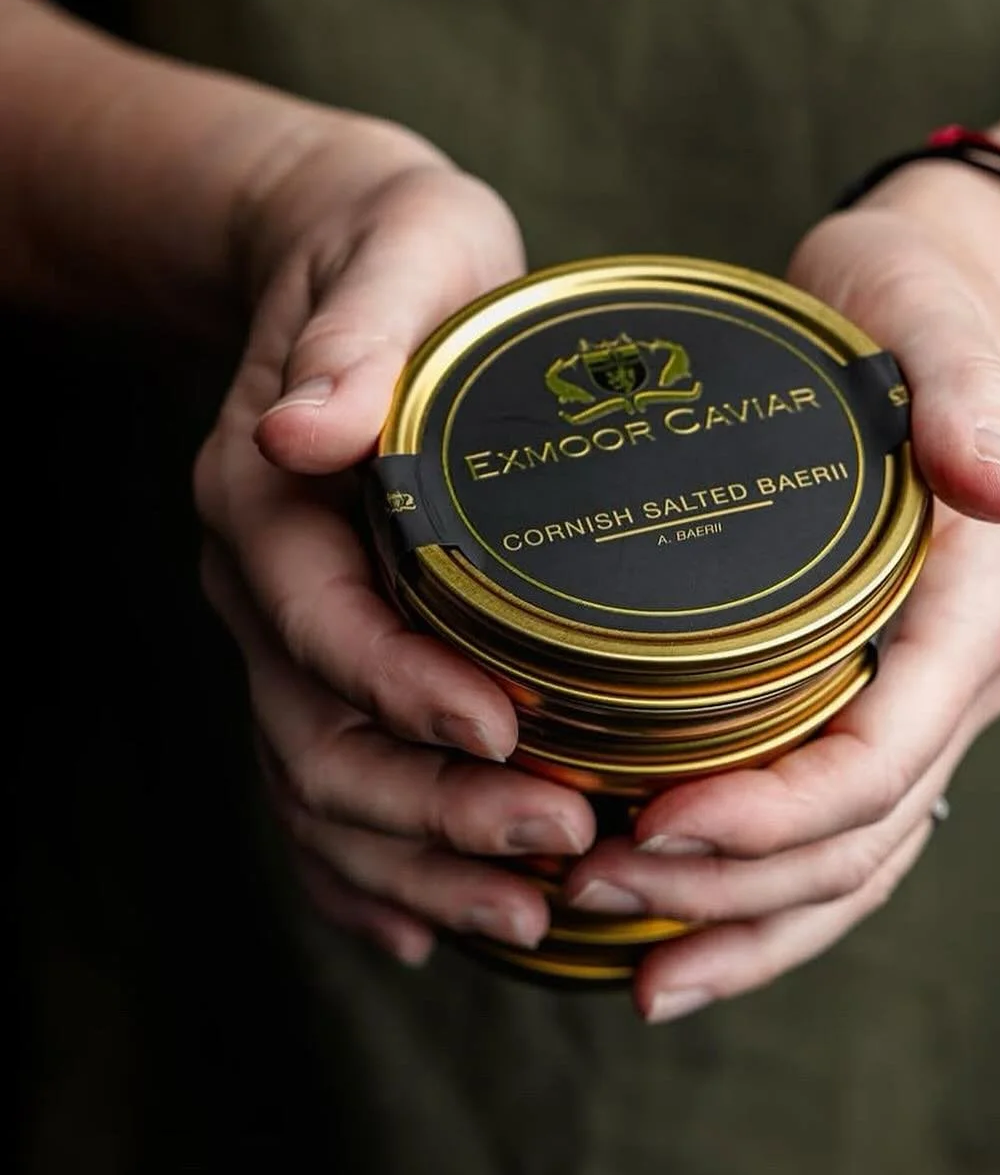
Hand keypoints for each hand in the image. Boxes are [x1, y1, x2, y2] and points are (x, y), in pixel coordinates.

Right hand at [194, 115, 595, 964]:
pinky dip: (367, 866)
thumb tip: (306, 419)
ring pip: (319, 783)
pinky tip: (437, 923)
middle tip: (563, 846)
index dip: (407, 690)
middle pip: (320, 735)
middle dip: (434, 811)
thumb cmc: (394, 251)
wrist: (343, 260)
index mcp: (266, 493)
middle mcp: (261, 580)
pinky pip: (322, 777)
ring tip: (531, 913)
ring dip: (417, 862)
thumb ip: (357, 334)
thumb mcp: (397, 254)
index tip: (510, 734)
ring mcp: (284, 626)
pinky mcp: (323, 648)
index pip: (325, 623)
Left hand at [560, 175, 999, 1019]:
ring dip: (747, 924)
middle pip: (860, 834)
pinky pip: (831, 827)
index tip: (652, 829)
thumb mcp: (933, 322)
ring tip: (634, 964)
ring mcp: (920, 696)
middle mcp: (958, 672)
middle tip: (591, 893)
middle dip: (735, 889)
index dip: (776, 814)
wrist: (907, 305)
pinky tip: (674, 921)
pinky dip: (761, 891)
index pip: (882, 752)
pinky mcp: (870, 696)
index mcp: (976, 605)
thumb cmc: (903, 310)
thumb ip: (970, 392)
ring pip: (851, 859)